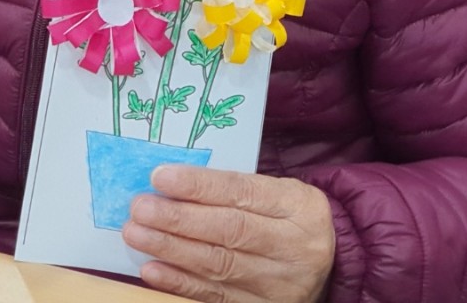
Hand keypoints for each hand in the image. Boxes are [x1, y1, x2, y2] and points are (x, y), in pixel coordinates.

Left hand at [123, 165, 335, 302]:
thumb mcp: (280, 192)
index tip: (161, 177)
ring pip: (218, 265)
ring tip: (137, 234)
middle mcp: (293, 246)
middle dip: (178, 218)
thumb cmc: (290, 218)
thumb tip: (170, 182)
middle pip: (229, 230)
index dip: (199, 186)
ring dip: (171, 249)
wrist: (329, 263)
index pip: (243, 192)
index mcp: (298, 206)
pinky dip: (180, 283)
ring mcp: (279, 283)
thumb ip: (235, 188)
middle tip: (141, 207)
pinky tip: (153, 270)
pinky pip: (215, 297)